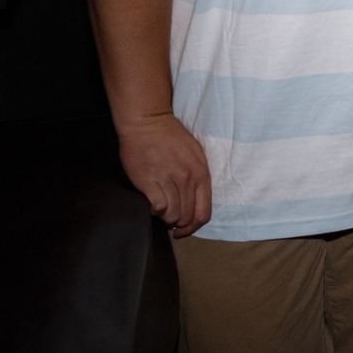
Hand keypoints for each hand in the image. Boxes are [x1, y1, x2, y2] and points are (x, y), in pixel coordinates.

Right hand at [117, 112, 212, 237]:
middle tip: (170, 218)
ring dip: (165, 216)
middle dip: (178, 224)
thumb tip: (195, 202)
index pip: (204, 212)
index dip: (194, 227)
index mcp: (201, 173)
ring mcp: (169, 180)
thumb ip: (197, 177)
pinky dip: (154, 210)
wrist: (147, 123)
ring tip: (161, 207)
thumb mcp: (195, 153)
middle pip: (187, 217)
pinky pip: (157, 207)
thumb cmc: (171, 137)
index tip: (184, 229)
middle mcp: (187, 179)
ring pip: (172, 215)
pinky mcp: (149, 181)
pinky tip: (151, 202)